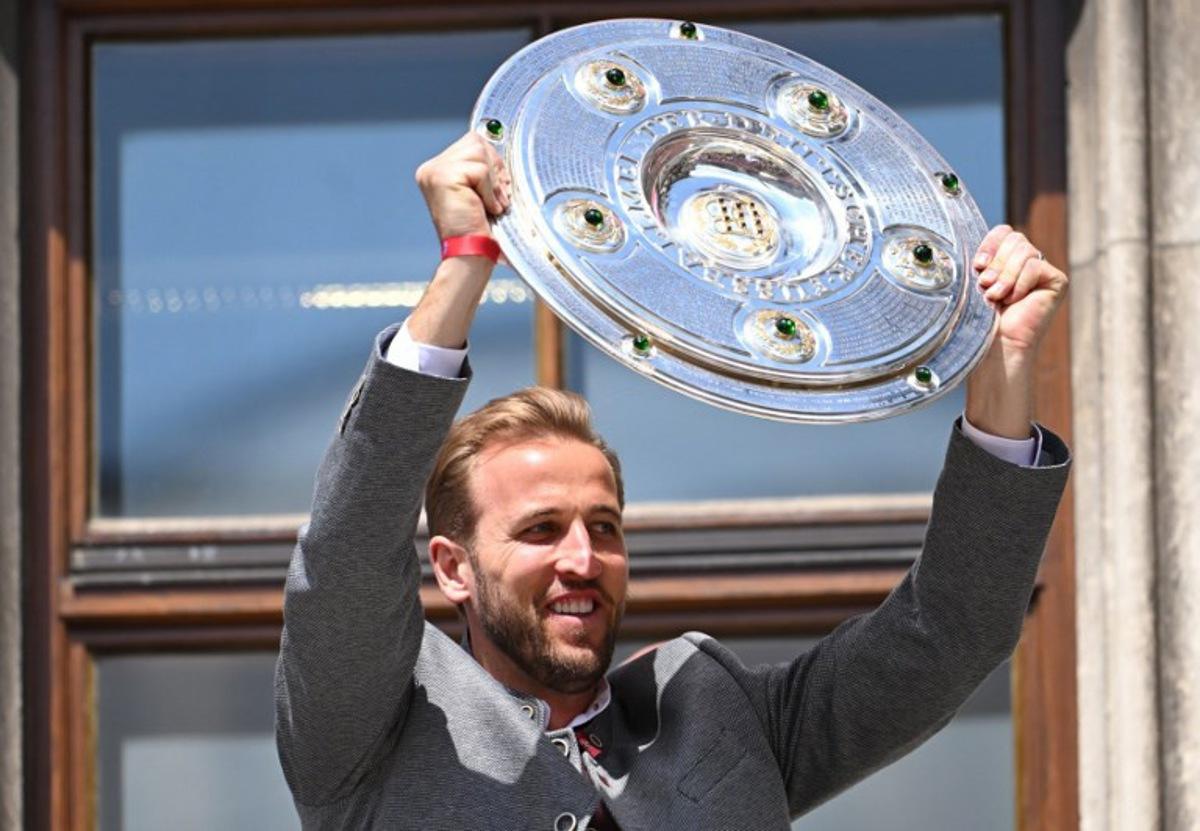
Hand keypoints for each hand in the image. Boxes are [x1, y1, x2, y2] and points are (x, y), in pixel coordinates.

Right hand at [406, 134, 511, 348]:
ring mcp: (435, 171)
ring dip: (493, 182)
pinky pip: (481, 170)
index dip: (492, 162)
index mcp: (437, 170)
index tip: (499, 188)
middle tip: (497, 198)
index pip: (472, 143)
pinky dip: (490, 190)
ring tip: (491, 205)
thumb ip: (483, 169)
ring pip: (479, 152)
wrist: (470, 253)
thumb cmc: (479, 228)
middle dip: (495, 169)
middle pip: (476, 142)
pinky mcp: (444, 177)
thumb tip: (499, 138)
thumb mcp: (480, 191)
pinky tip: (486, 208)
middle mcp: (431, 169)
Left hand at [974, 224, 1068, 360]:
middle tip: (985, 285)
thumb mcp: (978, 280)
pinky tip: (1013, 301)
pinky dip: (1019, 283)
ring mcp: (1043, 270)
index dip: (990, 244)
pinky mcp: (1056, 280)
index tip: (977, 265)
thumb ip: (985, 257)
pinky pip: (1035, 266)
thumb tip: (975, 235)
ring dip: (1005, 276)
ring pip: (1024, 250)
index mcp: (1007, 258)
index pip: (1004, 231)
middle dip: (996, 263)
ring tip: (995, 296)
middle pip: (1014, 238)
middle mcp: (1027, 261)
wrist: (996, 343)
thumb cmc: (982, 317)